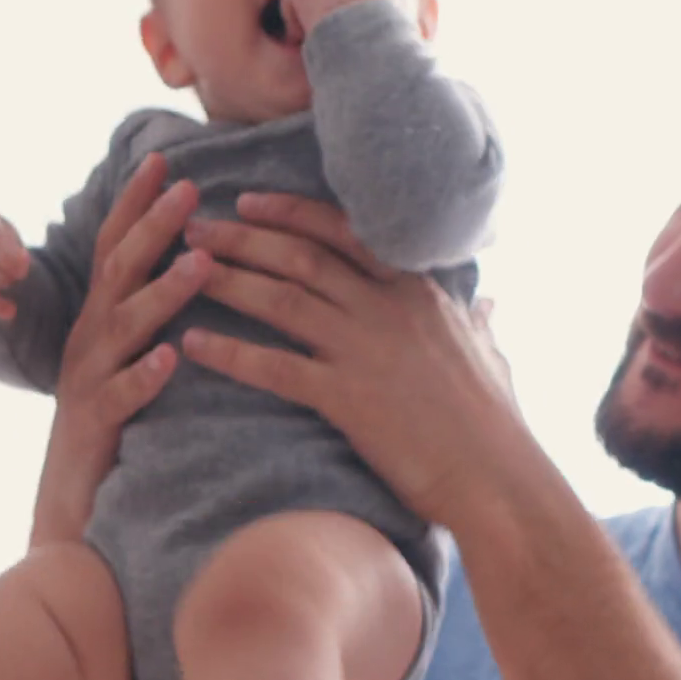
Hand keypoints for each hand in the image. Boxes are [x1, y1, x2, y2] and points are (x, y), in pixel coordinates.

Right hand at [30, 155, 213, 547]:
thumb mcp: (123, 349)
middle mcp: (90, 336)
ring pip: (126, 326)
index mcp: (99, 316)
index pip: (115, 247)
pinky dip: (146, 374)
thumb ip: (141, 305)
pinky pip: (124, 395)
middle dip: (153, 227)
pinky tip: (171, 358)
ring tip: (200, 263)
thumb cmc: (111, 413)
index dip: (135, 203)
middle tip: (189, 189)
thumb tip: (188, 255)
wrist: (71, 491)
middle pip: (119, 271)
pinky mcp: (98, 421)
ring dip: (163, 292)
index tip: (163, 160)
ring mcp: (90, 377)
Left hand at [178, 192, 534, 532]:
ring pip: (281, 300)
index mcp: (417, 291)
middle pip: (300, 257)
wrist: (496, 477)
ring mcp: (364, 350)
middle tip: (194, 229)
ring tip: (183, 270)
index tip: (247, 203)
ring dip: (227, 281)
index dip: (289, 214)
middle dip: (241, 239)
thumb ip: (480, 323)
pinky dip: (230, 353)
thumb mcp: (493, 356)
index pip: (343, 233)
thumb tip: (489, 305)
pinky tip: (193, 345)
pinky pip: (275, 367)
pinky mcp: (346, 398)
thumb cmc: (497, 424)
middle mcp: (386, 309)